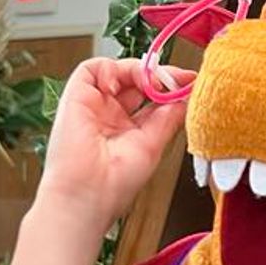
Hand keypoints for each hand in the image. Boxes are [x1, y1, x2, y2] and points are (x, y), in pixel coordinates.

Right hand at [38, 58, 192, 230]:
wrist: (87, 196)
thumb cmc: (115, 184)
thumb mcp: (152, 145)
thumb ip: (168, 118)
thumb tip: (186, 96)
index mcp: (128, 130)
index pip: (151, 98)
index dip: (170, 87)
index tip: (191, 81)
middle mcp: (110, 116)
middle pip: (135, 81)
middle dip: (158, 75)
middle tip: (176, 78)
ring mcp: (93, 106)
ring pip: (116, 71)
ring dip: (137, 69)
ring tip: (151, 82)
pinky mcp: (75, 97)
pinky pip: (90, 68)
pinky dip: (109, 68)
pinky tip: (119, 84)